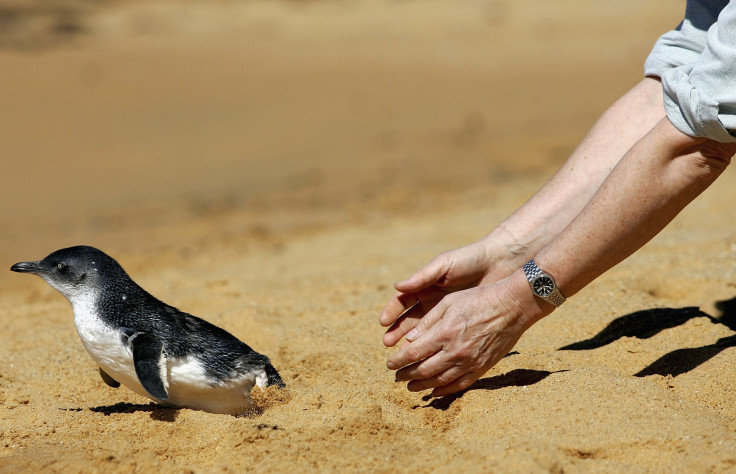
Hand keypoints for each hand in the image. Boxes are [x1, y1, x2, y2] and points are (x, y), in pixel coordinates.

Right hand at [379, 241, 516, 347]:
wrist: (498, 264)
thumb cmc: (469, 260)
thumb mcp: (444, 266)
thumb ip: (422, 276)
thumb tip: (398, 286)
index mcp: (424, 286)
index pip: (402, 302)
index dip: (392, 312)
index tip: (383, 322)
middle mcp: (430, 301)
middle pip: (408, 319)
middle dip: (397, 331)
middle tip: (387, 343)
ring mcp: (444, 314)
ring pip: (423, 332)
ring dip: (411, 343)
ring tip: (403, 353)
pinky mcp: (458, 323)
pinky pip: (442, 337)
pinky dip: (433, 347)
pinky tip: (426, 356)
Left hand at [386, 272, 546, 395]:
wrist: (513, 306)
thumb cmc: (478, 299)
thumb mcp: (448, 303)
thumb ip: (427, 322)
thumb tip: (408, 339)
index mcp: (444, 332)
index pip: (412, 353)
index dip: (398, 361)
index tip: (389, 364)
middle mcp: (455, 351)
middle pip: (423, 370)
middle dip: (406, 375)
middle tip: (396, 376)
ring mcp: (470, 362)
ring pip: (439, 381)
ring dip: (422, 386)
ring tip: (410, 386)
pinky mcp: (482, 368)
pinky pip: (459, 385)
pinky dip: (444, 390)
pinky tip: (434, 391)